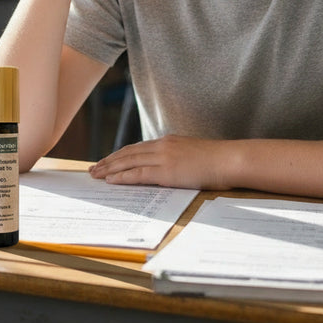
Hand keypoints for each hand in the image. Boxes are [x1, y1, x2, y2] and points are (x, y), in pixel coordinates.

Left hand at [89, 135, 231, 189]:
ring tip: (96, 175)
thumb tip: (168, 168)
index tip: (107, 160)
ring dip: (110, 169)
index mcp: (167, 142)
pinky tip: (111, 180)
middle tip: (93, 169)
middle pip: (128, 153)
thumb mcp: (192, 154)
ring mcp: (163, 157)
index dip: (119, 155)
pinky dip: (122, 177)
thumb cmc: (216, 160)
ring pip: (128, 162)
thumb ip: (176, 158)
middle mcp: (162, 146)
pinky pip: (138, 173)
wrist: (229, 159)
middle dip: (109, 161)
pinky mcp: (166, 171)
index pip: (136, 148)